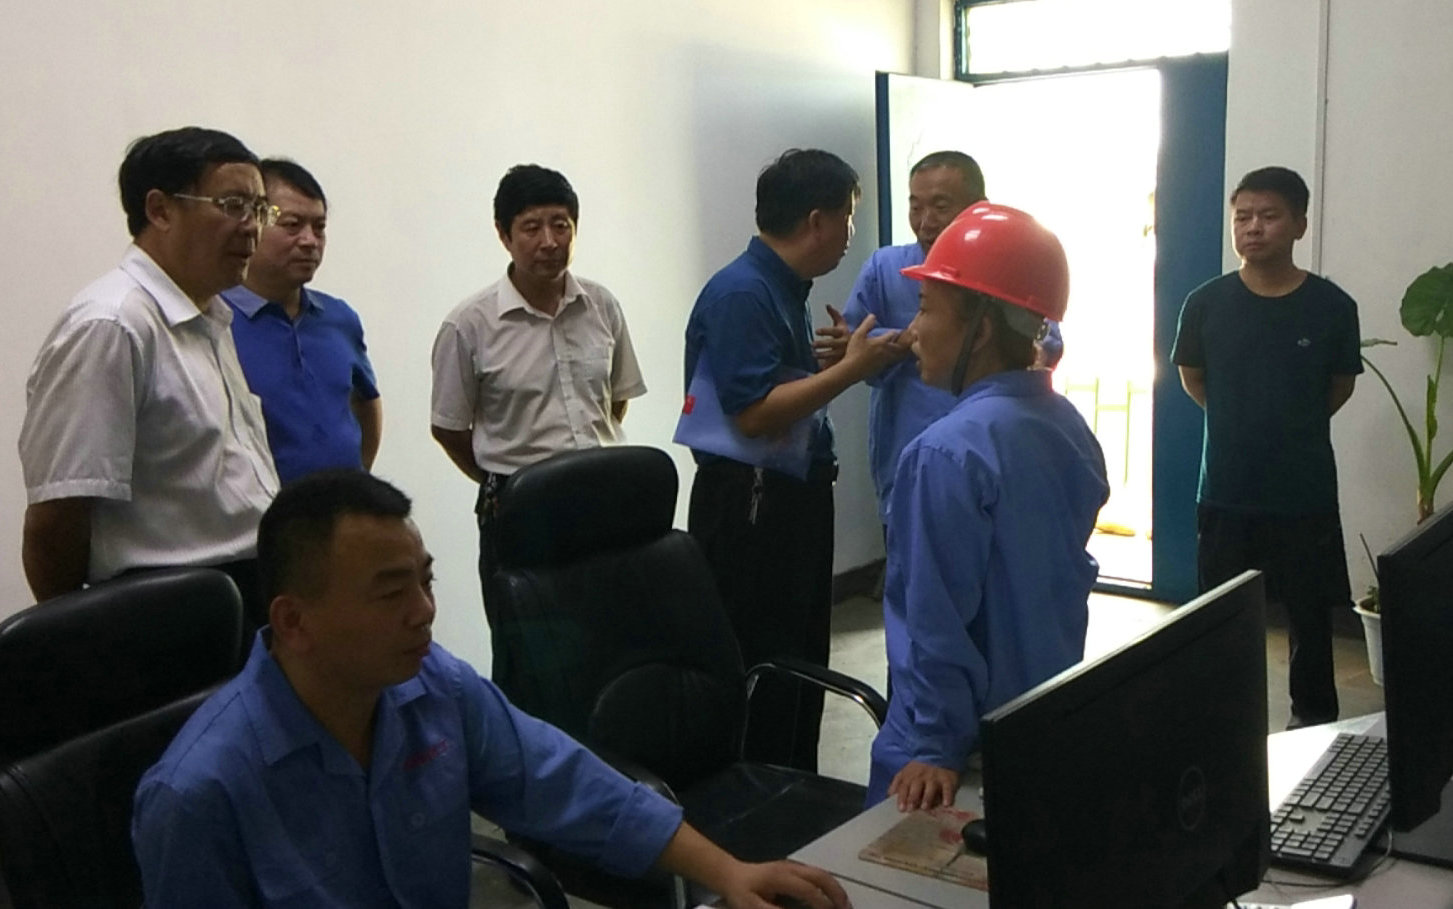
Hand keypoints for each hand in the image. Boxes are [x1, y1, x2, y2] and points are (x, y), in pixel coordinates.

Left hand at [716, 859, 851, 908]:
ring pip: (821, 873)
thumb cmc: (741, 892)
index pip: (809, 890)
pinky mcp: (793, 868)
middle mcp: (790, 868)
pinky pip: (816, 874)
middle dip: (836, 893)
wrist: (730, 874)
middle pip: (820, 876)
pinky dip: (828, 884)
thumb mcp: (752, 906)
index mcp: (781, 877)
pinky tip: (831, 896)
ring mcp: (792, 866)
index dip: (822, 904)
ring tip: (844, 905)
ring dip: (835, 888)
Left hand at [813, 305, 848, 368]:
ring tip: (813, 354)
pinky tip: (820, 367)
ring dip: (821, 355)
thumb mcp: (842, 324)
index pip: (833, 331)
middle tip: (812, 344)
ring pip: (831, 355)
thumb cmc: (845, 334)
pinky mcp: (842, 361)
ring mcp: (843, 353)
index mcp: (843, 332)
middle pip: (831, 343)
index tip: (816, 331)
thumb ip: (834, 315)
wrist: (860, 348)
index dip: (825, 331)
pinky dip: (827, 366)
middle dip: (821, 344)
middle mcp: (843, 343)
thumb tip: (827, 305)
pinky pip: (833, 364)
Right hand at [839, 313, 910, 380]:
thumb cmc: (854, 352)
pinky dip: (898, 358)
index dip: (896, 331)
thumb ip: (866, 325)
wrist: (852, 370)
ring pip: (899, 355)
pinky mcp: (883, 368)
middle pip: (900, 346)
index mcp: (881, 342)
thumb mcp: (858, 335)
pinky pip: (894, 362)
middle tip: (911, 339)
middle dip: (905, 342)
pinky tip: (898, 358)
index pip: (893, 334)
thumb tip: (873, 315)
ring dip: (904, 351)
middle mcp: (886, 351)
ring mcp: (886, 361)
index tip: (901, 329)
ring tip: (908, 349)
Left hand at [888, 760, 959, 811]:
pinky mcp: (947, 779)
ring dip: (927, 798)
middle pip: (916, 787)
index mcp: (910, 775)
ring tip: (925, 807)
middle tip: (911, 809)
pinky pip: (948, 788)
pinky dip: (948, 796)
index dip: (902, 797)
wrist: (938, 754)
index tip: (901, 809)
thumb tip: (889, 796)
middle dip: (912, 798)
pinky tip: (946, 804)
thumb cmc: (919, 769)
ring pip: (931, 788)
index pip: (904, 786)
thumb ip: (897, 784)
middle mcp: (922, 776)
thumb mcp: (906, 772)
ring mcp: (935, 777)